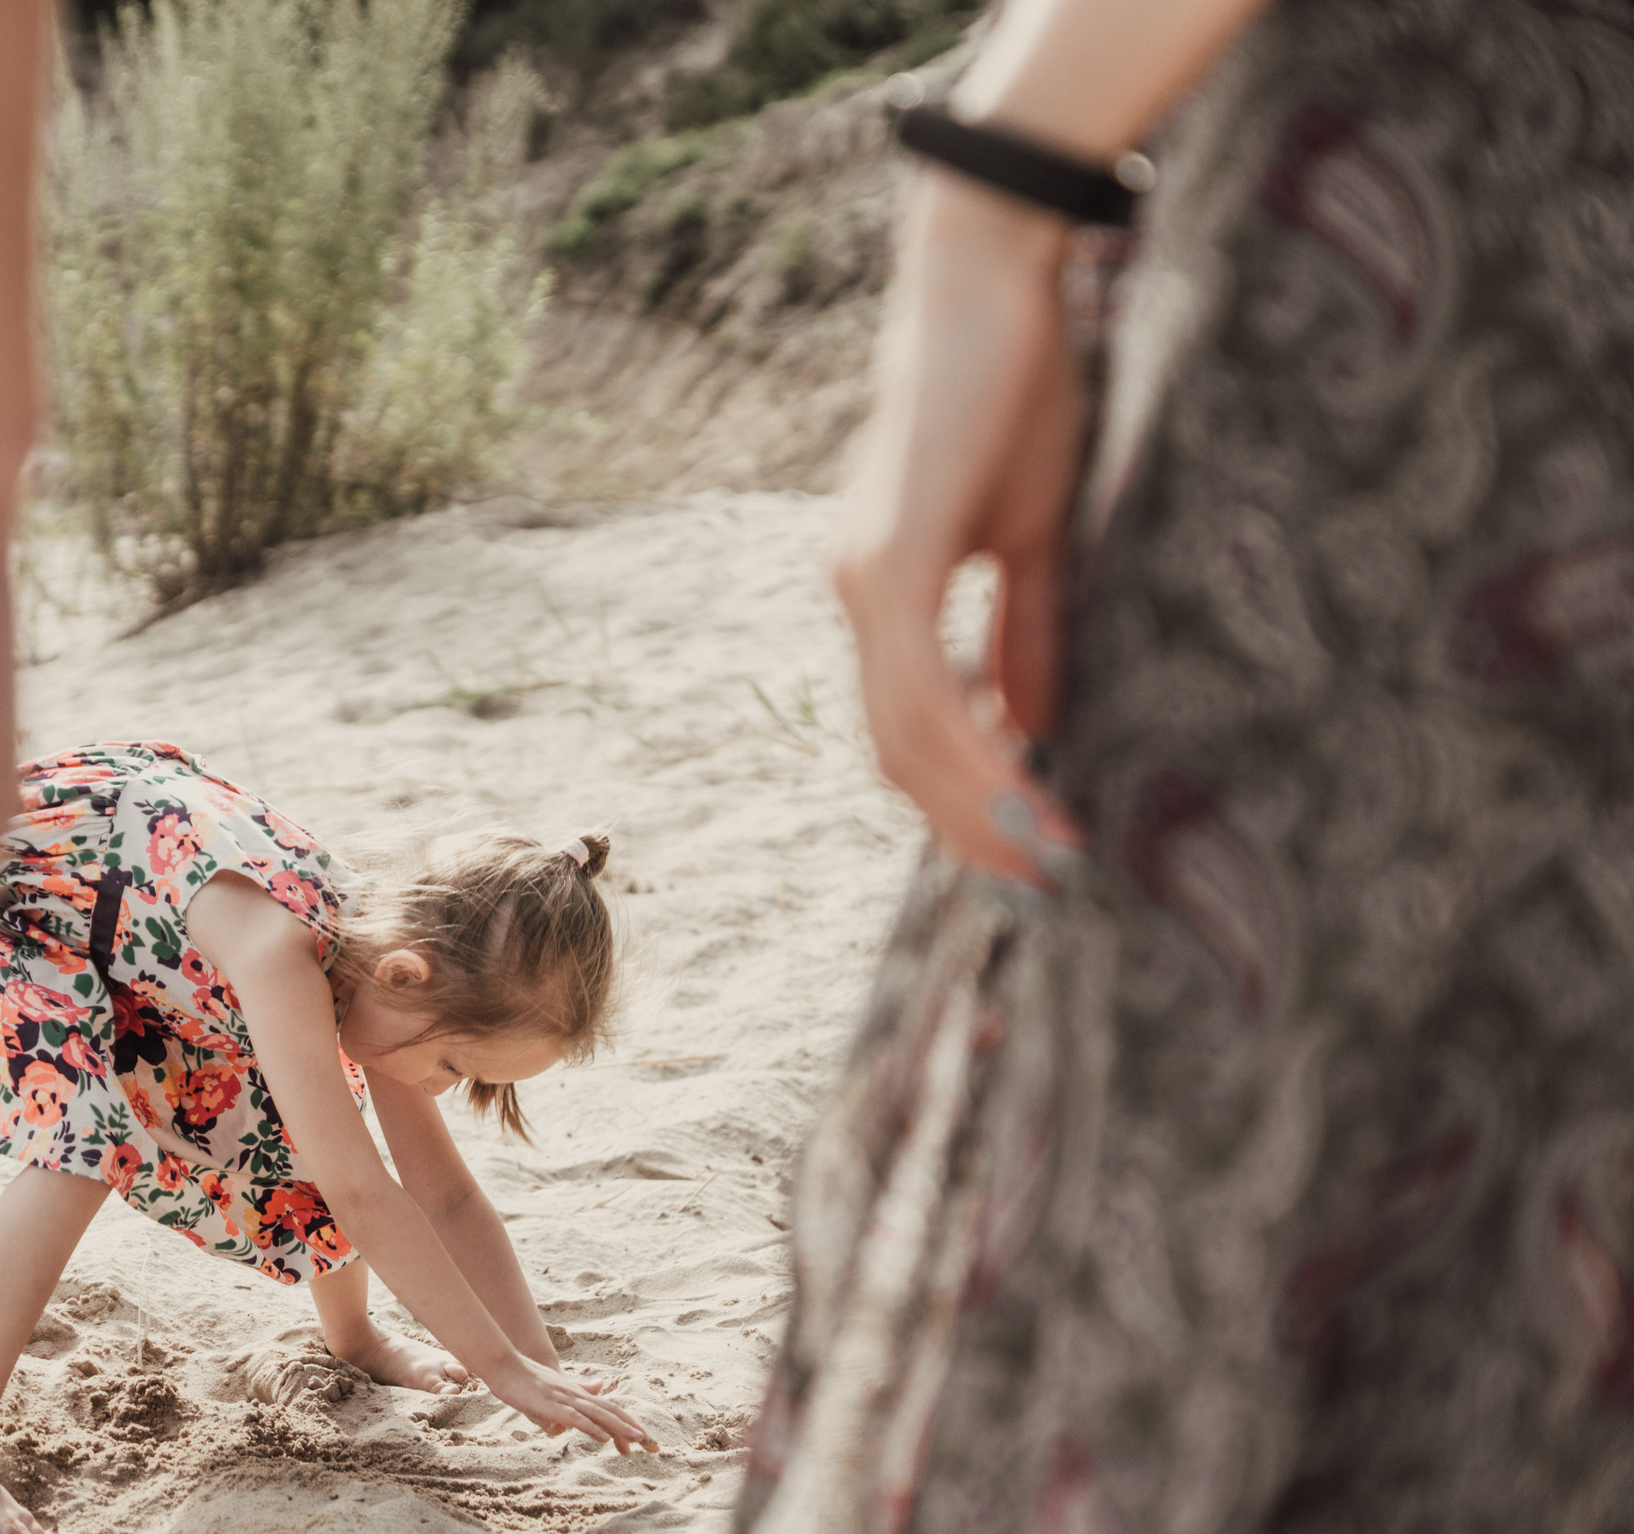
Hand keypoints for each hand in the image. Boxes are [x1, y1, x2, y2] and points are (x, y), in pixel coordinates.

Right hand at [484, 1354, 658, 1454]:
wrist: (505, 1365)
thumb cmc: (526, 1379)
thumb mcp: (554, 1390)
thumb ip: (576, 1391)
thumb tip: (597, 1390)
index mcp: (579, 1394)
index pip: (611, 1411)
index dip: (630, 1425)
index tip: (647, 1442)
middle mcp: (578, 1395)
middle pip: (613, 1413)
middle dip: (636, 1430)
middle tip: (656, 1447)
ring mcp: (566, 1399)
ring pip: (600, 1415)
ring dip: (621, 1428)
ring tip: (640, 1440)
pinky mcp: (552, 1406)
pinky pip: (576, 1418)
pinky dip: (592, 1428)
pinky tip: (604, 1438)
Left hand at [831, 176, 1089, 886]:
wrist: (989, 278)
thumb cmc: (1016, 387)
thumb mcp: (1030, 532)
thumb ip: (1026, 631)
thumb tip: (1035, 727)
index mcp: (883, 592)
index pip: (906, 729)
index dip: (963, 797)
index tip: (1034, 849)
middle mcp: (856, 594)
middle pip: (894, 754)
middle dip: (967, 828)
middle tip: (1043, 885)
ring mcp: (863, 579)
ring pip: (903, 736)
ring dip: (975, 807)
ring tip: (1048, 858)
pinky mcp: (889, 558)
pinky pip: (922, 687)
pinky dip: (971, 750)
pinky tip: (1029, 790)